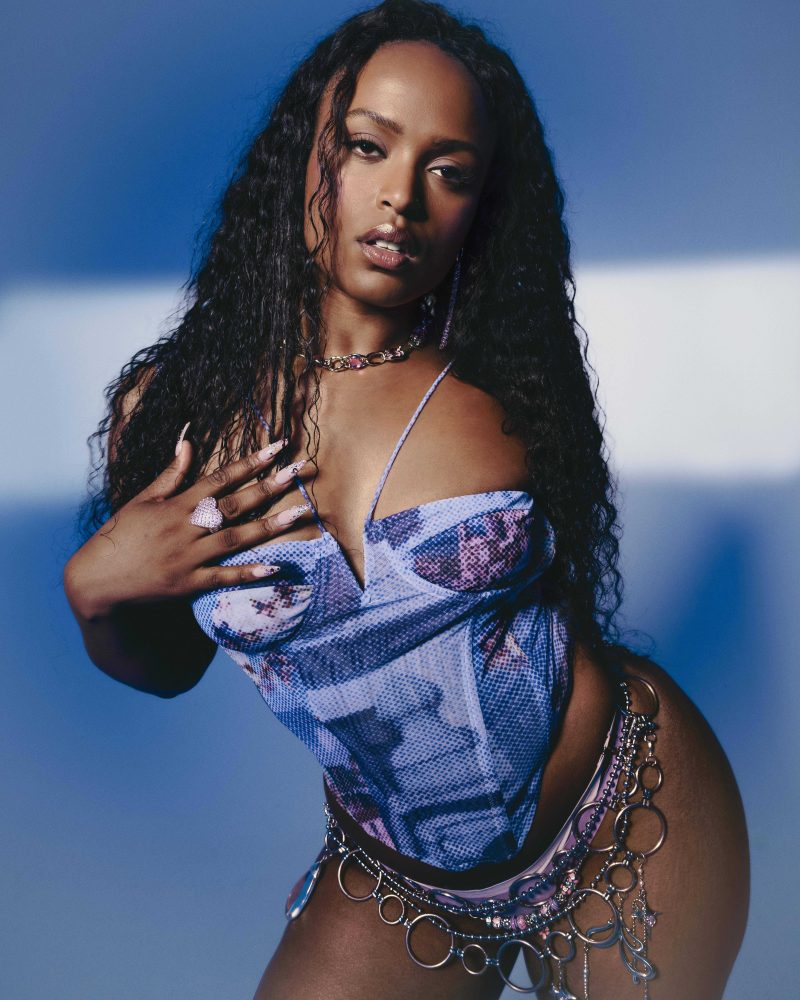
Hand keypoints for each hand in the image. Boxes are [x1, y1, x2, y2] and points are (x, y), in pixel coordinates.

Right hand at [66, 432, 311, 618]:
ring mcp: (189, 557)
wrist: (96, 580)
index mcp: (176, 504)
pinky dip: (248, 573)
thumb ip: (171, 473)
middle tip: (300, 472)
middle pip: (235, 504)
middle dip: (270, 486)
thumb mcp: (142, 500)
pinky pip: (224, 577)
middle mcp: (186, 528)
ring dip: (270, 525)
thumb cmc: (120, 536)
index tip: (277, 448)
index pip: (220, 478)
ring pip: (236, 538)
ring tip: (300, 513)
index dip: (250, 462)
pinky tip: (275, 567)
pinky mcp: (188, 584)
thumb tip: (188, 441)